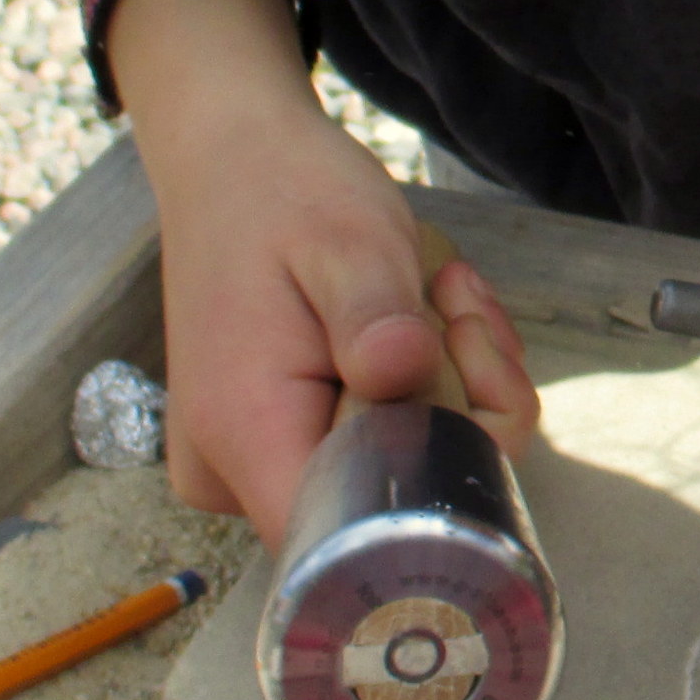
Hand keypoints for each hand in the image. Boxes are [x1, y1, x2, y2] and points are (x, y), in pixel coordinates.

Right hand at [117, 0, 537, 548]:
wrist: (232, 158)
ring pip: (403, 467)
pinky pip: (384, 441)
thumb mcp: (347, 239)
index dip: (446, 477)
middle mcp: (236, 477)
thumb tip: (402, 375)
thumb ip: (374, 315)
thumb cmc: (284, 193)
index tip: (467, 365)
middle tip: (460, 305)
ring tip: (441, 295)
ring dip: (454, 384)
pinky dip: (428, 383)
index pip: (355, 541)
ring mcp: (256, 465)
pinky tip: (425, 313)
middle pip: (396, 501)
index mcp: (245, 438)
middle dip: (466, 407)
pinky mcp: (281, 442)